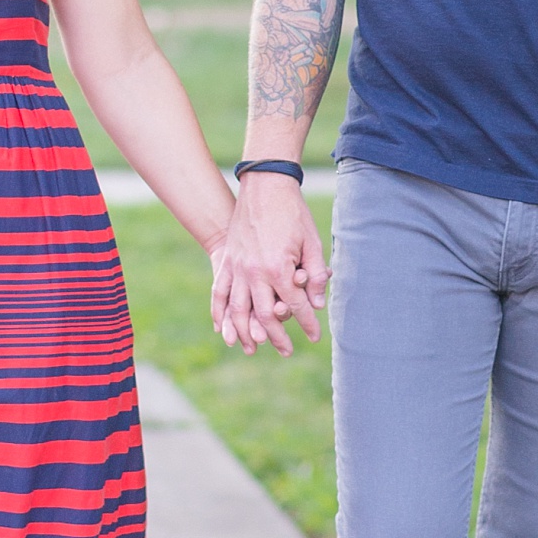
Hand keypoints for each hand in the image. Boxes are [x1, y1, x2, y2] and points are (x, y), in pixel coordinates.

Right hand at [209, 174, 330, 358]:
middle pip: (265, 315)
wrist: (265, 186)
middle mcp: (254, 272)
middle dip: (277, 337)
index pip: (295, 305)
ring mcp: (237, 268)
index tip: (316, 336)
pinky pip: (220, 293)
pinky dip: (220, 314)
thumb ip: (315, 274)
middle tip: (287, 351)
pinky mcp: (227, 262)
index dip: (308, 322)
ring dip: (246, 333)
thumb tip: (318, 303)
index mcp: (278, 268)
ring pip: (238, 310)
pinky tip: (223, 329)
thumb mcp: (312, 242)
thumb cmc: (293, 213)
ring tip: (254, 349)